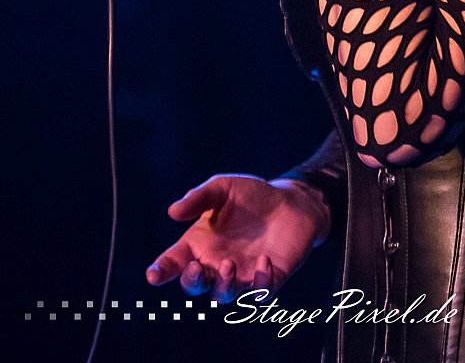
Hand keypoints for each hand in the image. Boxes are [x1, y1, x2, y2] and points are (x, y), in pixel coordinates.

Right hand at [145, 174, 329, 302]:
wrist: (292, 201)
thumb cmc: (253, 195)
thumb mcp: (224, 188)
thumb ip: (199, 197)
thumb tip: (173, 211)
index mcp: (200, 243)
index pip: (174, 262)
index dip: (161, 270)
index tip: (153, 275)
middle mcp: (216, 263)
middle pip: (194, 285)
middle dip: (191, 281)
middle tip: (195, 267)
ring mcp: (242, 275)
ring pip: (223, 295)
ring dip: (222, 285)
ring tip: (229, 264)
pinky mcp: (268, 280)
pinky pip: (259, 294)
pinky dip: (260, 283)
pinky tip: (264, 261)